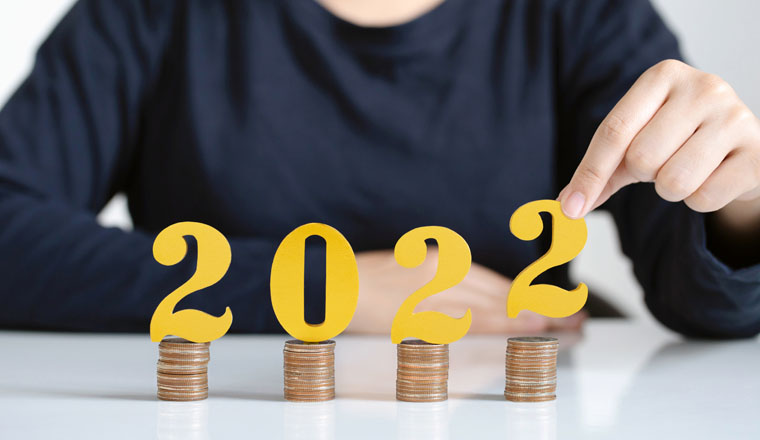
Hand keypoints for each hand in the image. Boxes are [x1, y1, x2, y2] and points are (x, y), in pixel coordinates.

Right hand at [346, 249, 585, 334]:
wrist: (333, 281)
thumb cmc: (366, 279)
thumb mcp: (408, 271)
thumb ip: (440, 282)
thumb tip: (469, 297)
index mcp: (442, 261)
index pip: (495, 281)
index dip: (527, 293)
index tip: (553, 302)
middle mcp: (446, 271)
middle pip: (504, 291)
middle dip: (543, 305)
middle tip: (576, 316)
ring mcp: (438, 290)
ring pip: (497, 304)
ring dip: (534, 315)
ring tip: (566, 326)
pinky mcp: (426, 310)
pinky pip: (474, 319)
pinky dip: (505, 323)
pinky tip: (528, 329)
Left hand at [559, 60, 759, 222]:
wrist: (742, 148)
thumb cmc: (679, 142)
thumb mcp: (636, 144)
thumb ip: (601, 171)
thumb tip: (567, 204)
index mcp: (663, 76)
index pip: (613, 130)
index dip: (589, 174)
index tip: (569, 208)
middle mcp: (703, 87)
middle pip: (641, 159)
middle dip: (644, 175)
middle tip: (664, 161)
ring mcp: (735, 117)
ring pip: (672, 182)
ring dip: (671, 189)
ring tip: (689, 169)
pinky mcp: (758, 153)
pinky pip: (703, 198)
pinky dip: (699, 200)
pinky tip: (714, 177)